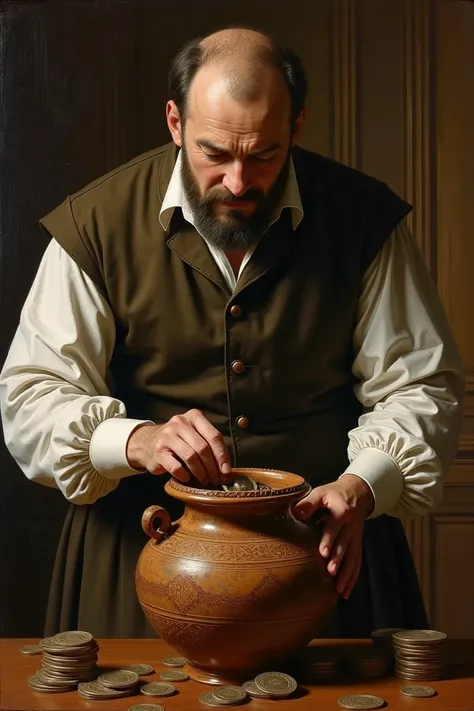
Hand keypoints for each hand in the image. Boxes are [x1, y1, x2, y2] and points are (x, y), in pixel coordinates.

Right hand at [126, 409, 231, 485]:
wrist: (147, 443)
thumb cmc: (178, 441)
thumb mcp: (194, 435)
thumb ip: (209, 445)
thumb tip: (226, 470)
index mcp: (193, 417)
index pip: (214, 436)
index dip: (223, 456)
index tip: (226, 471)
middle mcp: (180, 423)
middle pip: (203, 447)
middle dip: (212, 467)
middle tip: (216, 480)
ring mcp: (167, 436)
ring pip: (190, 457)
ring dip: (200, 473)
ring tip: (204, 480)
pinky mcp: (158, 451)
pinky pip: (176, 467)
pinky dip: (185, 476)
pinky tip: (188, 479)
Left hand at [293, 474, 373, 598]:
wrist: (358, 493)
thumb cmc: (334, 494)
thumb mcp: (321, 492)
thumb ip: (309, 502)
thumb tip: (296, 514)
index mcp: (341, 511)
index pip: (334, 527)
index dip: (329, 539)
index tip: (323, 553)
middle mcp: (351, 526)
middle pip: (345, 545)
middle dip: (338, 560)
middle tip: (330, 573)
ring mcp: (356, 537)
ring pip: (353, 557)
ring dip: (346, 573)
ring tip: (338, 589)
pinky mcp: (358, 544)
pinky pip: (357, 562)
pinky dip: (352, 577)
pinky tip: (345, 591)